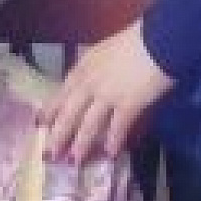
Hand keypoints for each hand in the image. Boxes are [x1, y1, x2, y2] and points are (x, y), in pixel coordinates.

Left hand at [38, 20, 173, 164]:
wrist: (160, 39)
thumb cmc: (137, 40)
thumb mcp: (106, 50)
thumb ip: (96, 67)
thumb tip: (92, 83)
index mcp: (84, 66)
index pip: (62, 92)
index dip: (51, 110)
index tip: (40, 124)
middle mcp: (90, 82)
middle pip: (69, 112)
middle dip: (59, 134)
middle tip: (50, 153)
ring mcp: (107, 94)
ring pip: (89, 124)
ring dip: (81, 144)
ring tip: (75, 161)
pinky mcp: (128, 103)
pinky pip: (117, 127)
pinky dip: (113, 140)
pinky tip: (110, 154)